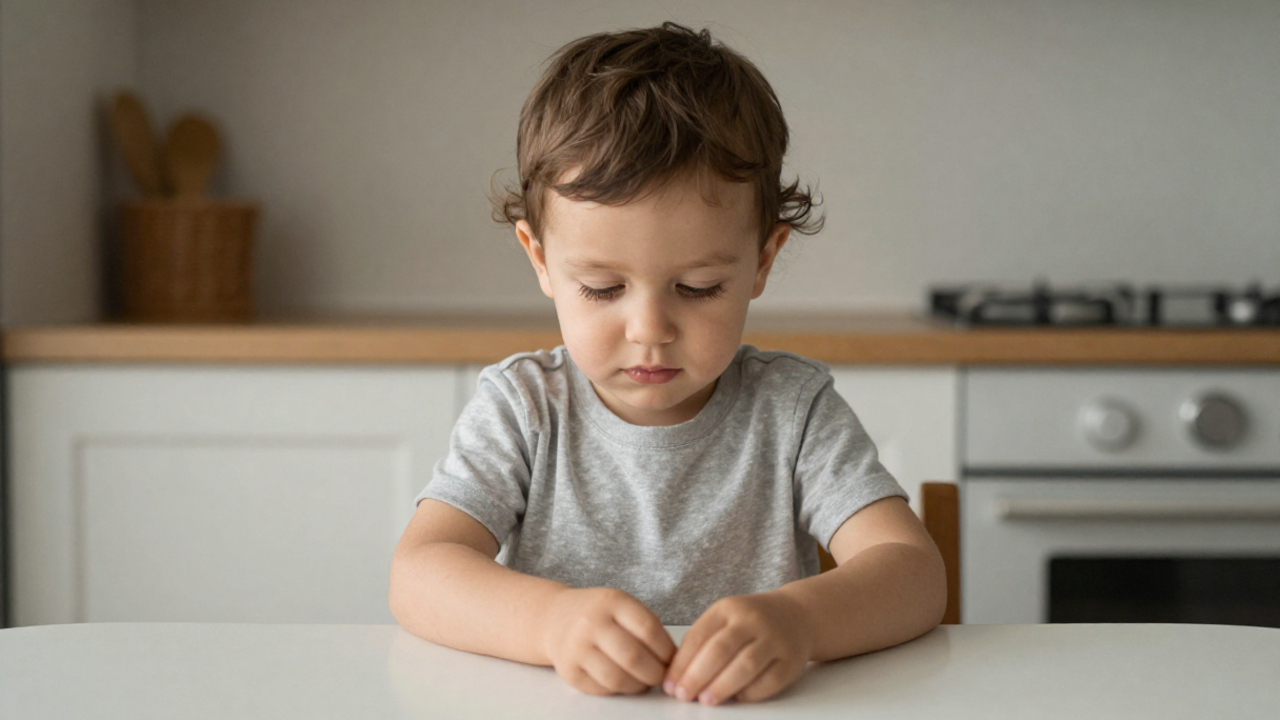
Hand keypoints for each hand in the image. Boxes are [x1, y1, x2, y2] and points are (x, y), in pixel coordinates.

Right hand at [541, 587, 675, 695]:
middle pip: (633, 657)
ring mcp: (576, 648)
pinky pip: (602, 689)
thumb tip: (675, 659)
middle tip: (662, 676)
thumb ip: (647, 626)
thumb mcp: (623, 605)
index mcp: (612, 602)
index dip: (667, 650)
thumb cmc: (600, 614)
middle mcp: (591, 623)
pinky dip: (620, 690)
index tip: (673, 659)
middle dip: (655, 673)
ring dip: (639, 686)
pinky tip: (625, 682)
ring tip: (644, 681)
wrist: (557, 617)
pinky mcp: (568, 671)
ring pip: (617, 678)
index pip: (648, 629)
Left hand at [663, 591, 812, 704]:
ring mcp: (774, 639)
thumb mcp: (725, 617)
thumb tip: (677, 675)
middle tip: (683, 695)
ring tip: (706, 700)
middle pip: (720, 650)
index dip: (681, 663)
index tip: (670, 684)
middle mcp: (752, 620)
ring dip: (722, 686)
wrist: (798, 615)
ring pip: (746, 665)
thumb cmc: (751, 621)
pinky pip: (770, 680)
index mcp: (728, 608)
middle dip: (697, 676)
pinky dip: (751, 692)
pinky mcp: (792, 660)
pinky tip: (737, 698)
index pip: (699, 636)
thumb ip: (703, 639)